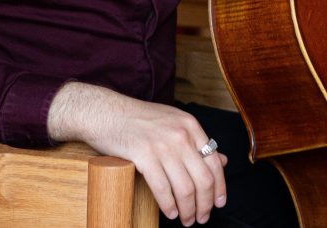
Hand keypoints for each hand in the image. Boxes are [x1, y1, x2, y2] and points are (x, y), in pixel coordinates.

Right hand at [47, 82, 226, 225]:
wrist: (107, 112)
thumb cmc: (139, 119)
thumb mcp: (173, 122)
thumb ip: (196, 141)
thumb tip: (223, 160)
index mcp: (189, 124)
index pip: (214, 161)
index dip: (220, 187)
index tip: (219, 203)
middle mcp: (180, 133)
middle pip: (203, 179)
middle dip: (205, 205)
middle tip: (201, 217)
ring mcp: (162, 144)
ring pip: (185, 188)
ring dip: (187, 210)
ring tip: (185, 219)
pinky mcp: (143, 155)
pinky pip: (163, 189)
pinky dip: (169, 206)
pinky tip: (169, 213)